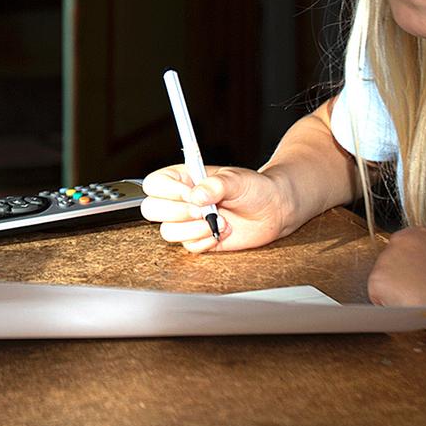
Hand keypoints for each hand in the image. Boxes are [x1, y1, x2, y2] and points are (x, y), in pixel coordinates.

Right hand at [140, 164, 287, 252]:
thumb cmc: (255, 188)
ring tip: (218, 221)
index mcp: (184, 179)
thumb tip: (196, 194)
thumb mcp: (236, 179)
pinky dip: (205, 241)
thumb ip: (215, 185)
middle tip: (201, 211)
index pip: (154, 184)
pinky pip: (188, 246)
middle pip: (152, 209)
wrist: (273, 210)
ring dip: (194, 229)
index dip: (168, 191)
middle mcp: (181, 200)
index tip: (191, 193)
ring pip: (168, 231)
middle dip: (177, 212)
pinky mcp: (199, 239)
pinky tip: (222, 232)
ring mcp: (188, 221)